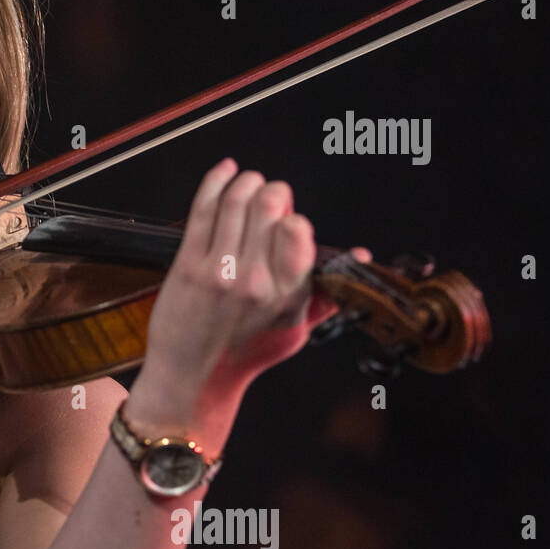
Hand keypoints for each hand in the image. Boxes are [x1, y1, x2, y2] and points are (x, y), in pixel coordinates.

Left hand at [137, 159, 369, 409]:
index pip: (299, 232)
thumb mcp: (295, 330)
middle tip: (268, 194)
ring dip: (245, 181)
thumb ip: (328, 293)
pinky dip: (215, 182)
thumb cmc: (244, 352)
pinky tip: (224, 172)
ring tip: (247, 181)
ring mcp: (219, 272)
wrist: (192, 376)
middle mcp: (255, 282)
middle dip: (272, 190)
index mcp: (288, 296)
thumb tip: (361, 256)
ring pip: (236, 201)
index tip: (288, 217)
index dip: (293, 215)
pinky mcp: (188, 265)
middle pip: (269, 206)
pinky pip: (203, 210)